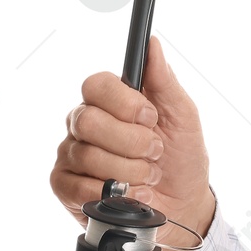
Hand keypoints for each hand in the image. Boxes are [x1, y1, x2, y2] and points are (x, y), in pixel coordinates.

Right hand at [50, 35, 215, 250]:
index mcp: (110, 103)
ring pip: (86, 154)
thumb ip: (164, 81)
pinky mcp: (65, 185)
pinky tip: (132, 194)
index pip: (95, 85)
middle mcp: (85, 125)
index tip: (150, 118)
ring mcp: (72, 154)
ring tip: (148, 176)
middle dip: (131, 141)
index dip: (124, 103)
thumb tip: (152, 44)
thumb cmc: (182, 158)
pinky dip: (111, 192)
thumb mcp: (182, 116)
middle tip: (154, 152)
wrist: (184, 205)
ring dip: (130, 170)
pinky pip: (76, 184)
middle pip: (88, 120)